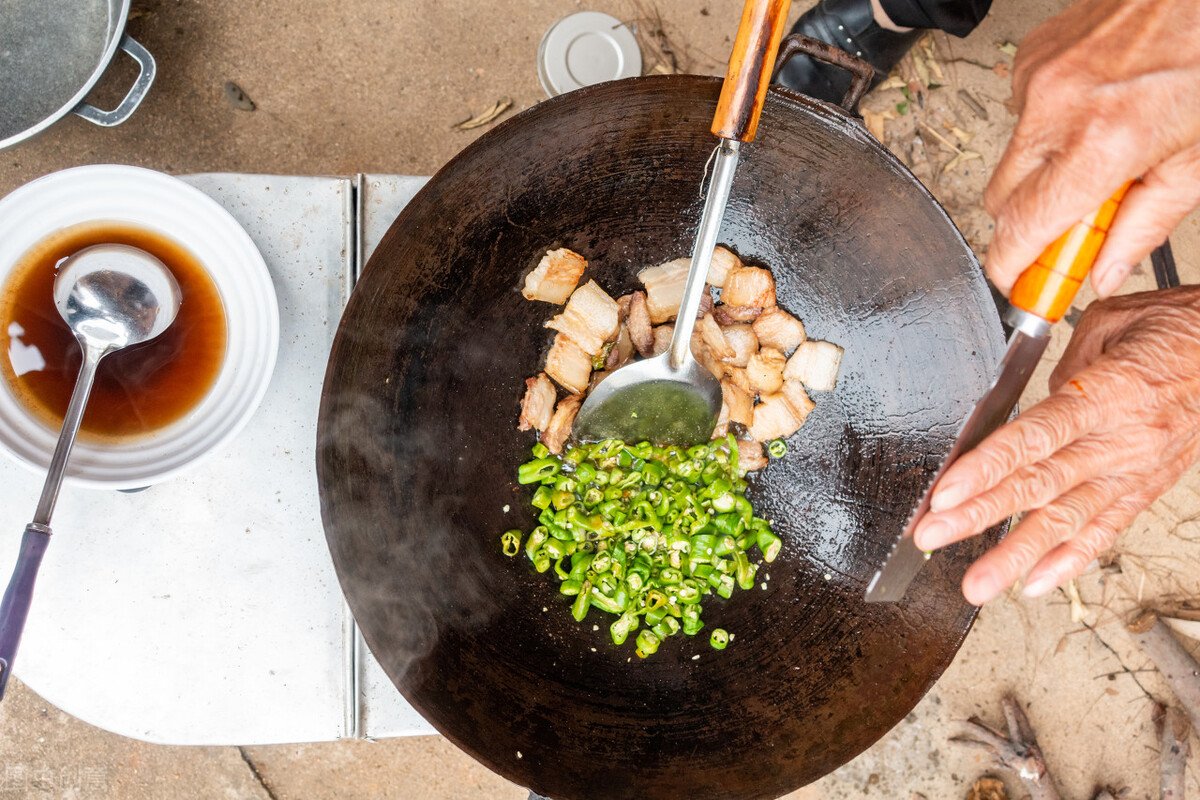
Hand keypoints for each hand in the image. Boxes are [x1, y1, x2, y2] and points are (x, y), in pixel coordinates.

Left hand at [913, 287, 1199, 604]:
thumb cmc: (1174, 329)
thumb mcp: (1110, 325)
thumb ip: (1062, 368)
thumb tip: (1028, 405)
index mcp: (1107, 394)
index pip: (1035, 438)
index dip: (987, 468)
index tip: (946, 493)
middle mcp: (1121, 440)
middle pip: (1039, 485)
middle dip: (979, 515)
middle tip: (932, 537)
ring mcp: (1135, 470)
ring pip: (1067, 520)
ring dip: (1015, 554)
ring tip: (976, 583)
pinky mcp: (1148, 488)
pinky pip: (1106, 531)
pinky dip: (1069, 560)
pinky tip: (1033, 583)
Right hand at [984, 0, 1199, 298]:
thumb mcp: (1197, 161)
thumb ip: (1143, 225)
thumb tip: (1103, 270)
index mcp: (1102, 144)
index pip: (1021, 232)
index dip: (1015, 271)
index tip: (1024, 288)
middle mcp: (1058, 110)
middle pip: (1002, 204)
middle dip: (1032, 223)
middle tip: (1075, 226)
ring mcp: (1038, 79)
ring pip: (1011, 159)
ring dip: (1044, 170)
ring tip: (1101, 149)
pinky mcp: (1032, 58)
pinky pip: (1021, 116)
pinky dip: (1050, 126)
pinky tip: (1094, 110)